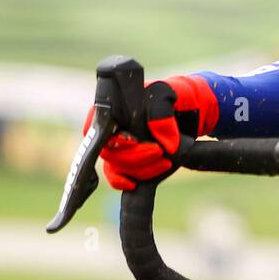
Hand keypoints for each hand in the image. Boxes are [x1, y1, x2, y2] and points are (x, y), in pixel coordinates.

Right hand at [84, 75, 217, 190]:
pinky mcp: (125, 163)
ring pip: (116, 167)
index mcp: (110, 110)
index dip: (114, 138)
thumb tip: (164, 144)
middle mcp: (108, 130)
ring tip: (165, 161)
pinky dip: (123, 182)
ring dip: (140, 169)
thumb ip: (161, 112)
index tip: (134, 141)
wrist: (182, 112)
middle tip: (159, 150)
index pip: (97, 128)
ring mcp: (116, 148)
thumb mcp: (166, 95)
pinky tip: (134, 184)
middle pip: (109, 152)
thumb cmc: (167, 98)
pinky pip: (115, 178)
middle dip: (136, 156)